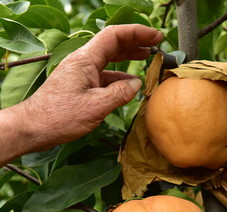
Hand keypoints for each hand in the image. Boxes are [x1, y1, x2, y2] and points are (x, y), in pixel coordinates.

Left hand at [1, 24, 161, 163]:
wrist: (33, 128)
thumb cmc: (59, 117)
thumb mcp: (96, 106)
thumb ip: (120, 93)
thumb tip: (137, 84)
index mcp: (85, 60)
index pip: (114, 36)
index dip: (137, 32)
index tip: (155, 36)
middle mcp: (83, 62)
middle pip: (113, 43)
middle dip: (136, 41)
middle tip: (156, 44)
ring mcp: (82, 73)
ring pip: (110, 59)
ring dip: (129, 56)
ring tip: (148, 57)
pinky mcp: (81, 84)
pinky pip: (105, 75)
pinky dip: (120, 76)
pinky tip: (131, 83)